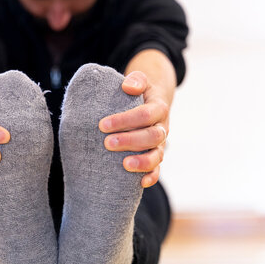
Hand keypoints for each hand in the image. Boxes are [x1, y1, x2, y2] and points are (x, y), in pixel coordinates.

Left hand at [99, 70, 169, 187]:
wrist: (153, 101)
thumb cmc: (139, 92)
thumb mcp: (140, 81)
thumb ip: (136, 80)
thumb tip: (128, 86)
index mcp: (158, 108)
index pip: (145, 114)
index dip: (125, 120)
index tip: (102, 124)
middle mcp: (162, 128)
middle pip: (152, 136)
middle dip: (130, 141)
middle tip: (107, 143)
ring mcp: (160, 144)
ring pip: (157, 155)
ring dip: (142, 161)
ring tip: (124, 164)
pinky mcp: (156, 156)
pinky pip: (158, 169)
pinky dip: (151, 177)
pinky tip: (140, 183)